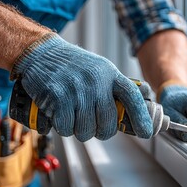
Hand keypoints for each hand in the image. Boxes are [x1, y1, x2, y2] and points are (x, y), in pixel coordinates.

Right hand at [11, 34, 152, 140]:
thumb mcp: (100, 68)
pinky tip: (61, 115)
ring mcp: (77, 91)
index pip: (131, 96)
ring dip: (80, 130)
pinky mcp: (58, 99)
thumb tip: (143, 96)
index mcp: (109, 74)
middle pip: (108, 124)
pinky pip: (67, 129)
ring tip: (74, 116)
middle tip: (93, 125)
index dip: (141, 117)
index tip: (146, 133)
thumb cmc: (72, 65)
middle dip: (101, 131)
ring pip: (86, 130)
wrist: (40, 53)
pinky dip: (64, 128)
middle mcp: (96, 82)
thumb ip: (117, 85)